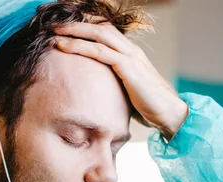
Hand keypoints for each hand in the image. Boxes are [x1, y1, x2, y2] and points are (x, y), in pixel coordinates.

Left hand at [54, 22, 187, 139]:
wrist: (170, 114)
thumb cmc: (150, 108)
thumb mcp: (129, 93)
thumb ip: (116, 87)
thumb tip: (99, 95)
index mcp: (131, 54)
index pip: (106, 33)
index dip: (86, 29)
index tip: (66, 31)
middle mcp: (131, 50)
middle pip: (100, 28)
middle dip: (76, 25)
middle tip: (54, 25)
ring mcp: (130, 56)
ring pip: (98, 35)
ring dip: (73, 31)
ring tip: (53, 32)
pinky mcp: (128, 67)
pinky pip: (99, 51)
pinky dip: (79, 46)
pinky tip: (63, 46)